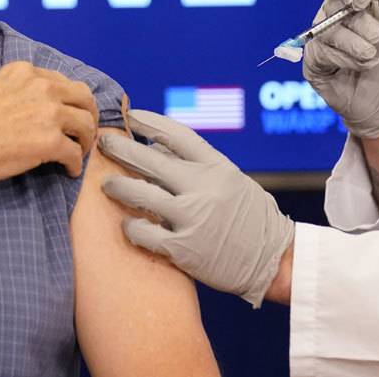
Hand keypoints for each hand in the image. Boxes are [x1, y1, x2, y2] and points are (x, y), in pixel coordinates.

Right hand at [0, 61, 98, 184]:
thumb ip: (19, 88)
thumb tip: (35, 103)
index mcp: (27, 72)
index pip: (63, 82)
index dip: (71, 100)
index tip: (70, 113)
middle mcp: (43, 87)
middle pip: (84, 98)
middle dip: (88, 116)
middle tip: (85, 132)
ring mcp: (50, 113)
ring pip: (86, 125)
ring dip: (86, 140)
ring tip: (79, 152)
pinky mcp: (51, 141)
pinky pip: (75, 153)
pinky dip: (76, 164)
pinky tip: (69, 170)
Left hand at [97, 109, 293, 307]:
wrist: (274, 260)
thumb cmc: (252, 219)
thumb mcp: (233, 181)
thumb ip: (199, 166)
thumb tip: (158, 147)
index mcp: (218, 167)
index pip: (177, 134)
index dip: (151, 123)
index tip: (132, 116)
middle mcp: (203, 187)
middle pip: (150, 160)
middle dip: (121, 149)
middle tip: (103, 143)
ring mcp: (191, 218)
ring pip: (140, 195)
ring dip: (118, 187)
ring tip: (107, 184)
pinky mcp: (182, 248)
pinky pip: (144, 233)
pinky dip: (131, 227)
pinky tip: (127, 225)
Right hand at [302, 0, 378, 138]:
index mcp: (356, 3)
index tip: (364, 2)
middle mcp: (334, 17)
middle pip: (334, 6)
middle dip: (360, 23)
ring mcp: (320, 39)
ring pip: (327, 31)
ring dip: (354, 45)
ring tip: (373, 57)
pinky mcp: (313, 62)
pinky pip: (321, 54)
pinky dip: (344, 61)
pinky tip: (361, 67)